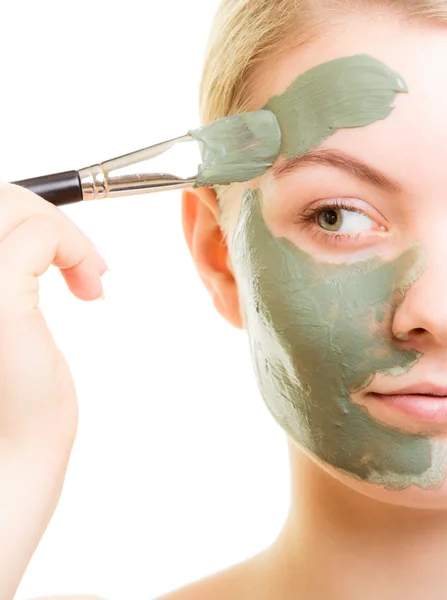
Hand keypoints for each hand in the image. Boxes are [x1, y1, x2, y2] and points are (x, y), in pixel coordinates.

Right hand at [0, 182, 106, 599]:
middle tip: (79, 258)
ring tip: (86, 273)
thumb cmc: (12, 392)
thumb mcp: (1, 309)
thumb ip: (5, 263)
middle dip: (40, 212)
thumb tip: (30, 221)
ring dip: (61, 231)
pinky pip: (39, 237)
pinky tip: (91, 288)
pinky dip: (74, 248)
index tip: (54, 244)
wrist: (15, 455)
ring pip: (13, 205)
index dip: (13, 208)